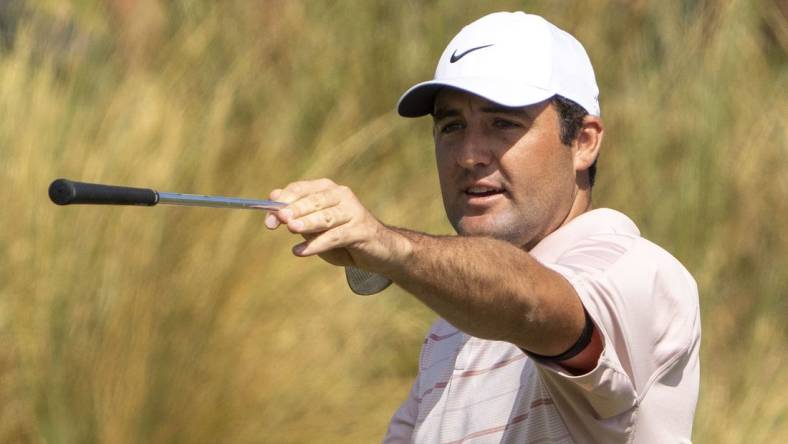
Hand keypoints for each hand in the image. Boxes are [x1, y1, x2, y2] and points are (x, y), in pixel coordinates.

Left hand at [265, 179, 407, 272]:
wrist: (378, 251)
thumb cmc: (342, 237)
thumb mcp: (317, 228)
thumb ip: (299, 217)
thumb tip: (274, 205)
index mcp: (328, 189)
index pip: (301, 190)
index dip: (284, 200)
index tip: (269, 216)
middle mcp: (342, 195)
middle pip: (314, 201)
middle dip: (295, 209)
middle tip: (281, 218)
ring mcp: (353, 211)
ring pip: (326, 217)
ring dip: (307, 222)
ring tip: (291, 229)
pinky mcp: (361, 230)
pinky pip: (335, 236)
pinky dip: (317, 244)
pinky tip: (299, 251)